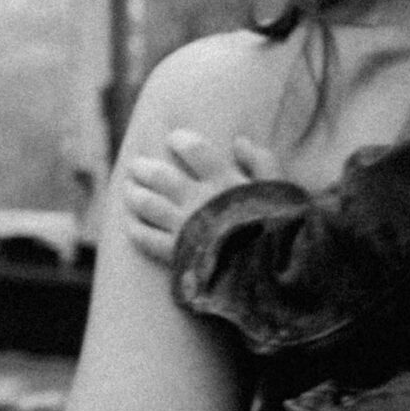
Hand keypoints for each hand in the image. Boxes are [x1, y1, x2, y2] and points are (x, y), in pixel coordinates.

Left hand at [120, 129, 280, 264]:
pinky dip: (137, 231)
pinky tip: (130, 226)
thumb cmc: (280, 228)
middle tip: (136, 165)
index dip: (180, 140)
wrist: (273, 272)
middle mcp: (200, 200)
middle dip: (145, 168)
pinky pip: (148, 240)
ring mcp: (186, 227)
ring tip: (128, 190)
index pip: (195, 149)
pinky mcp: (178, 254)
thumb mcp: (280, 189)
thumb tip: (239, 141)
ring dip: (135, 195)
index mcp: (224, 180)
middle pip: (161, 176)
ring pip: (149, 205)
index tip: (173, 138)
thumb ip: (262, 162)